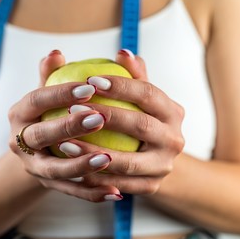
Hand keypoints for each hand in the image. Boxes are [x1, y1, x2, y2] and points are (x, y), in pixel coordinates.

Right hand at [8, 50, 121, 201]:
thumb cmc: (49, 112)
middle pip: (40, 136)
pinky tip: (116, 191)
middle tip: (100, 119)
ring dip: (81, 165)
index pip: (37, 100)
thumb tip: (56, 52)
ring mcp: (32, 167)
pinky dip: (92, 193)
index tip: (90, 87)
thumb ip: (52, 75)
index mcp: (19, 113)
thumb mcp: (48, 92)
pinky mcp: (47, 186)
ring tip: (108, 158)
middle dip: (68, 127)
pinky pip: (71, 191)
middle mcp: (19, 142)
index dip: (60, 94)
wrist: (39, 149)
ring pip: (54, 170)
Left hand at [58, 50, 184, 194]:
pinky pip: (120, 184)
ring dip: (94, 153)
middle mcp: (175, 139)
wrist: (155, 158)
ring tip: (64, 144)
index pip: (148, 93)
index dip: (121, 86)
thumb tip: (122, 52)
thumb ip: (131, 75)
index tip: (90, 80)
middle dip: (107, 117)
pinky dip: (96, 177)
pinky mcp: (152, 187)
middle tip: (72, 110)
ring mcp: (165, 166)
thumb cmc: (139, 119)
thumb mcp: (139, 98)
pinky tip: (71, 168)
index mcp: (173, 112)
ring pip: (129, 162)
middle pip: (141, 126)